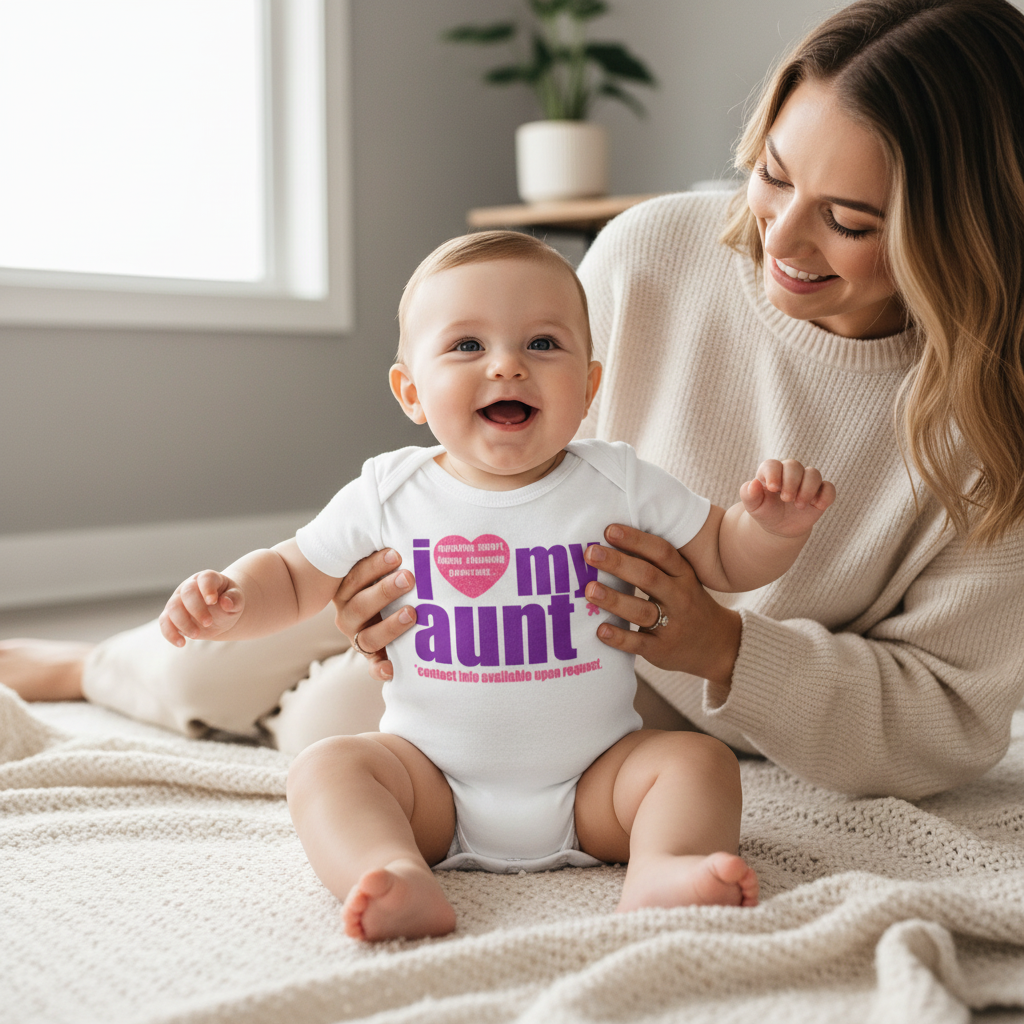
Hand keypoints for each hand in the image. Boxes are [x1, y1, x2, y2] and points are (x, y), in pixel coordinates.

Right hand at [160, 571, 243, 646]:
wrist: (220, 614)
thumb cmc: (228, 603)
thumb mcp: (237, 600)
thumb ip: (234, 599)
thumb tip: (226, 603)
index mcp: (208, 579)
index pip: (205, 579)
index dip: (207, 588)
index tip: (213, 601)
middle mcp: (190, 586)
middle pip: (187, 592)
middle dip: (196, 609)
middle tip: (208, 623)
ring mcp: (178, 600)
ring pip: (173, 607)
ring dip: (183, 623)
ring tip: (196, 635)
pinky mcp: (170, 615)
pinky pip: (164, 622)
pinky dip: (170, 633)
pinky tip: (181, 643)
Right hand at [332, 548, 417, 680]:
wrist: (381, 613)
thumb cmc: (385, 579)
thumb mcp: (381, 566)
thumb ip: (387, 552)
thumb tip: (402, 509)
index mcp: (346, 590)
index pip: (355, 577)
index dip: (374, 566)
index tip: (396, 554)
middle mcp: (349, 615)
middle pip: (360, 606)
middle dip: (385, 591)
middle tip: (409, 577)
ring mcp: (360, 637)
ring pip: (368, 637)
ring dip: (390, 626)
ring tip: (413, 613)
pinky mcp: (374, 657)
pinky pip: (374, 667)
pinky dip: (381, 670)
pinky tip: (393, 669)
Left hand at [584, 525, 741, 686]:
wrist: (717, 646)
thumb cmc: (687, 605)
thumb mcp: (681, 580)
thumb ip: (654, 565)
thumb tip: (608, 545)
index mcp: (683, 575)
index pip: (661, 552)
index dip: (636, 540)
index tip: (609, 530)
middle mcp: (680, 597)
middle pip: (648, 577)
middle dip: (618, 563)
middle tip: (590, 553)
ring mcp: (672, 625)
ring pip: (642, 610)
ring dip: (614, 599)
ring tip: (589, 590)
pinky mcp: (661, 650)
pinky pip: (638, 642)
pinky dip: (619, 637)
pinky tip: (600, 630)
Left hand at [740, 459, 834, 538]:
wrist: (780, 526)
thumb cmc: (765, 512)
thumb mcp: (753, 507)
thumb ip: (748, 494)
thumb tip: (753, 483)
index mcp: (771, 472)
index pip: (772, 465)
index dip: (774, 474)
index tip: (773, 489)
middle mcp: (790, 473)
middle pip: (794, 466)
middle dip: (791, 482)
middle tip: (786, 499)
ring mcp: (807, 482)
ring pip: (814, 474)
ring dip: (807, 489)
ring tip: (799, 506)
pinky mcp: (820, 493)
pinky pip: (829, 488)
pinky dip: (825, 496)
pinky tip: (817, 506)